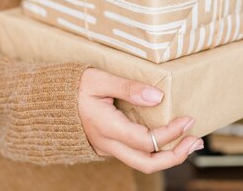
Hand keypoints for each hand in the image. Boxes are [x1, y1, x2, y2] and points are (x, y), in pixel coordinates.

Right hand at [78, 68, 202, 173]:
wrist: (47, 102)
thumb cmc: (72, 87)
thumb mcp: (98, 79)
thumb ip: (128, 88)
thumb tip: (157, 97)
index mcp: (107, 128)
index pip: (147, 141)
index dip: (171, 134)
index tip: (187, 119)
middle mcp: (108, 144)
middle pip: (147, 163)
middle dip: (176, 156)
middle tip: (196, 140)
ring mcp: (108, 148)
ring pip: (142, 163)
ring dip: (169, 157)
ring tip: (189, 142)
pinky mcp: (109, 146)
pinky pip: (136, 155)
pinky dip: (156, 151)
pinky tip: (168, 139)